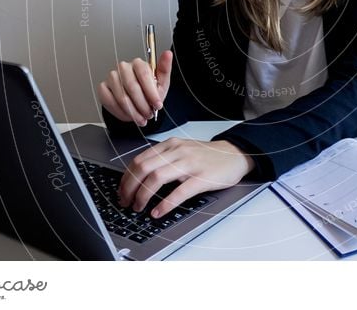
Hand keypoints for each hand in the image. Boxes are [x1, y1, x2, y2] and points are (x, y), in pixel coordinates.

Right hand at [97, 51, 171, 126]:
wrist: (137, 100)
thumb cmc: (149, 90)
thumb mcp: (161, 82)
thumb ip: (165, 68)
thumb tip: (168, 54)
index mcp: (138, 63)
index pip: (144, 75)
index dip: (151, 92)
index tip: (157, 105)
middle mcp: (123, 67)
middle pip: (132, 87)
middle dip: (143, 105)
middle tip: (149, 114)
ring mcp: (112, 77)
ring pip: (121, 97)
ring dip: (133, 111)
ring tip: (141, 118)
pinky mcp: (103, 88)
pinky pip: (110, 102)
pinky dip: (121, 112)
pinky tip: (129, 116)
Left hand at [117, 138, 254, 217]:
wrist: (235, 154)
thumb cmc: (207, 156)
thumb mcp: (182, 150)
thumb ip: (164, 159)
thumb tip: (140, 178)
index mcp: (170, 145)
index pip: (139, 160)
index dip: (126, 178)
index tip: (121, 191)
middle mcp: (177, 152)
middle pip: (143, 168)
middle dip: (129, 188)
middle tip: (126, 202)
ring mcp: (190, 164)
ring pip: (156, 178)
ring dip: (143, 195)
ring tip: (139, 207)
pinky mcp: (202, 178)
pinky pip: (179, 192)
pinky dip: (165, 203)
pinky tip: (158, 211)